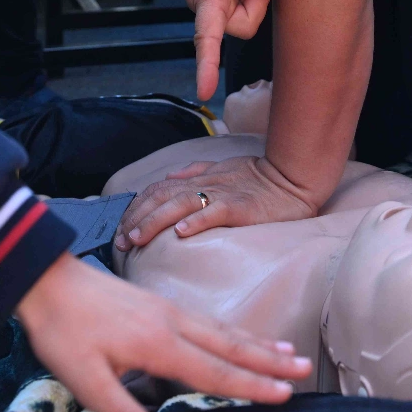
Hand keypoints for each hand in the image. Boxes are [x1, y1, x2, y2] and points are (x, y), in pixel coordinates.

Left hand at [14, 254, 309, 411]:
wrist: (44, 278)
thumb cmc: (62, 332)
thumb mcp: (86, 380)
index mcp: (159, 344)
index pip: (215, 371)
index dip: (251, 385)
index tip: (286, 394)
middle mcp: (172, 323)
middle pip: (231, 344)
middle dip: (269, 359)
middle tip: (305, 367)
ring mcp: (167, 309)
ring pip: (222, 329)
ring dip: (256, 342)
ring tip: (287, 349)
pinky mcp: (157, 303)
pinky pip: (208, 319)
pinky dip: (233, 329)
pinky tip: (236, 334)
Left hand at [114, 154, 318, 250]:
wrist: (291, 178)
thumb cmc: (258, 177)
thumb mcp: (222, 169)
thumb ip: (195, 172)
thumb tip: (170, 177)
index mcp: (199, 178)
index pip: (157, 190)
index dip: (136, 208)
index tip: (121, 229)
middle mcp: (204, 184)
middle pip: (161, 198)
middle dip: (136, 219)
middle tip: (120, 242)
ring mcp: (222, 195)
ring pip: (179, 205)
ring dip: (155, 222)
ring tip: (137, 238)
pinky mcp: (240, 207)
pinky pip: (214, 212)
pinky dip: (196, 221)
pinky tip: (181, 233)